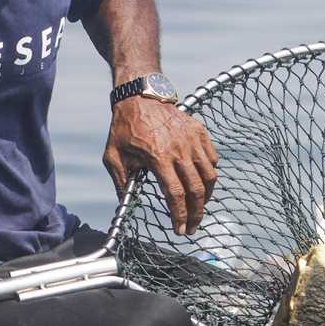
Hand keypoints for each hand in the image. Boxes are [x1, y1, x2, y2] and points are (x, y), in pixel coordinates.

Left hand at [103, 99, 217, 234]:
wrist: (139, 96)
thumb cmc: (124, 127)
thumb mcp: (112, 156)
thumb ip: (121, 181)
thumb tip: (125, 204)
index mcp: (158, 157)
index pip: (175, 194)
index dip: (180, 216)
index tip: (180, 230)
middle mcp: (179, 150)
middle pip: (196, 190)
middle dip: (196, 213)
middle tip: (192, 227)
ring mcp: (192, 140)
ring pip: (209, 176)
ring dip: (206, 197)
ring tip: (199, 207)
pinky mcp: (199, 132)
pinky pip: (212, 159)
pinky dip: (210, 174)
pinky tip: (202, 183)